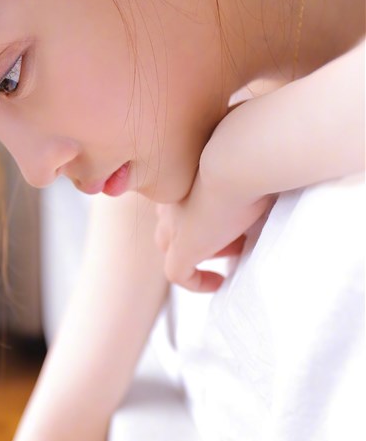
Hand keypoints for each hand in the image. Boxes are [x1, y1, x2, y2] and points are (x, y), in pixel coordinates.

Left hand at [154, 173, 274, 292]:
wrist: (237, 163)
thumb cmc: (250, 158)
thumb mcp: (249, 168)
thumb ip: (250, 179)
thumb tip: (269, 188)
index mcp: (183, 176)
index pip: (182, 196)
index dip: (207, 208)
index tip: (233, 214)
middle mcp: (172, 200)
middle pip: (172, 221)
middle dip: (202, 231)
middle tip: (237, 233)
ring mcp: (173, 225)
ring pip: (171, 245)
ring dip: (201, 252)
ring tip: (235, 252)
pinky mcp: (182, 248)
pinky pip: (178, 273)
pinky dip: (196, 281)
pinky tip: (220, 282)